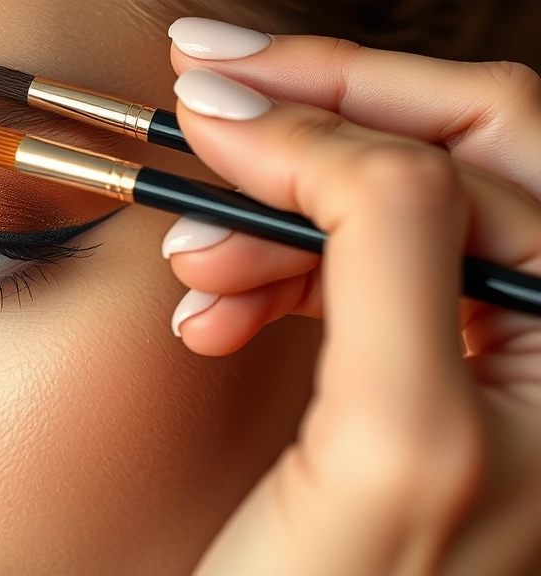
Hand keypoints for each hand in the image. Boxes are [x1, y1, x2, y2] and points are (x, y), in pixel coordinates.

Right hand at [162, 19, 540, 575]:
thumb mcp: (393, 433)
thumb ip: (385, 252)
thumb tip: (294, 120)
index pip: (481, 147)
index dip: (340, 97)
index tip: (215, 85)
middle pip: (440, 158)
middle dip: (305, 133)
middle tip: (200, 114)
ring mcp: (485, 363)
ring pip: (380, 215)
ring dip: (269, 216)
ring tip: (189, 261)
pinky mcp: (414, 383)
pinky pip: (345, 279)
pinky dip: (265, 272)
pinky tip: (212, 308)